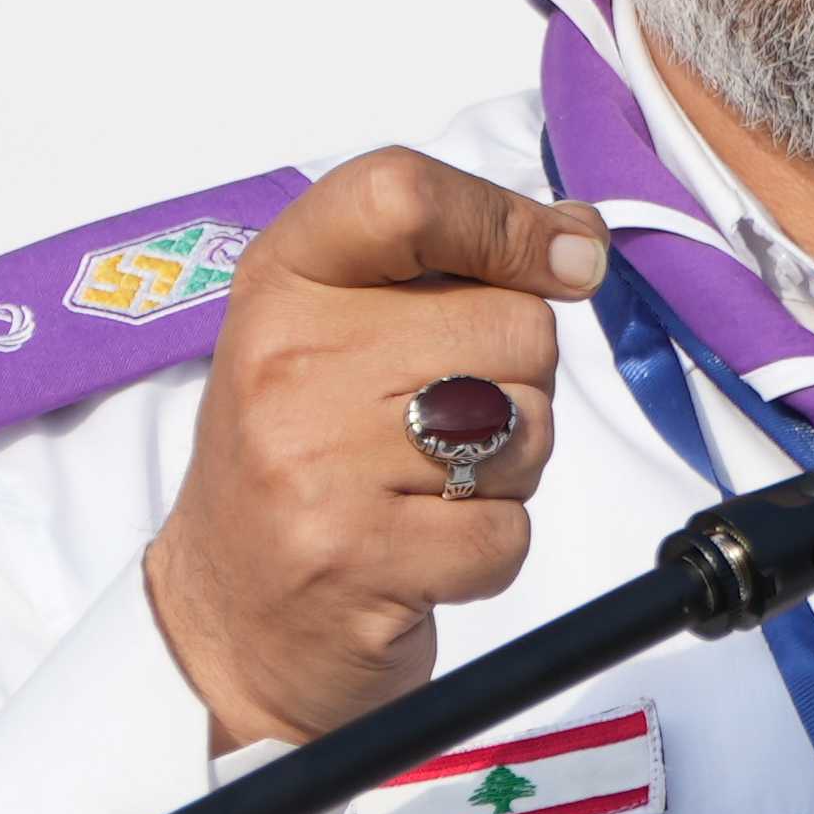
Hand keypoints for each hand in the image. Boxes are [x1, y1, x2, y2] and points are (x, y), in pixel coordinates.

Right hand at [142, 148, 606, 752]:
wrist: (232, 616)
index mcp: (284, 283)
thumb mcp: (343, 334)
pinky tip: (424, 551)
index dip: (509, 223)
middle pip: (514, 325)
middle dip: (516, 382)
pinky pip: (508, 530)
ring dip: (509, 469)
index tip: (562, 259)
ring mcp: (314, 462)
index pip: (406, 197)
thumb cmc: (307, 462)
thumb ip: (451, 273)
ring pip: (526, 427)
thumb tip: (581, 241)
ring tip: (425, 489)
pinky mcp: (354, 558)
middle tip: (438, 429)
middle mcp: (287, 360)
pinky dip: (490, 550)